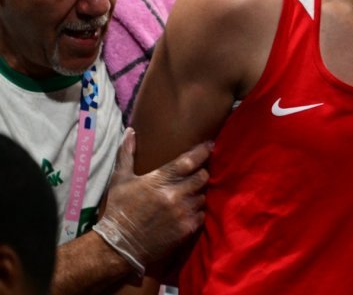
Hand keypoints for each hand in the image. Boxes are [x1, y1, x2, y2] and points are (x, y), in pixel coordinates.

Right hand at [93, 128, 210, 274]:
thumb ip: (127, 153)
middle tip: (196, 174)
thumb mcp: (121, 180)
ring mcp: (183, 213)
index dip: (202, 151)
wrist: (117, 247)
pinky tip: (187, 211)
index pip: (190, 161)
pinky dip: (197, 211)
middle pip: (203, 177)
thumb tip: (130, 131)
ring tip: (189, 194)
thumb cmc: (119, 210)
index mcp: (160, 180)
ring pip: (203, 196)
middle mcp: (175, 195)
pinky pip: (202, 214)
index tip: (209, 146)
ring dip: (198, 194)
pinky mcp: (187, 229)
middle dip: (201, 173)